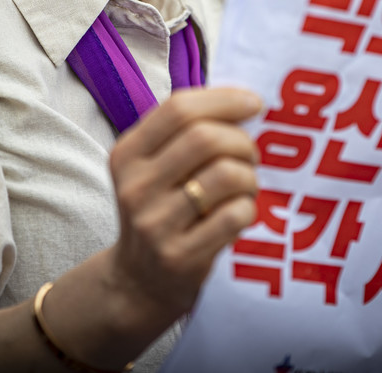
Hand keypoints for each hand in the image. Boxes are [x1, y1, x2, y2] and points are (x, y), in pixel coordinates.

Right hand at [105, 87, 261, 327]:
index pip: (179, 109)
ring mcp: (155, 224)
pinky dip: (249, 209)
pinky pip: (235, 215)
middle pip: (205, 138)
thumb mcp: (154, 167)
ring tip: (245, 187)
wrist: (139, 281)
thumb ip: (186, 133)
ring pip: (225, 175)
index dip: (224, 100)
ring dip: (249, 177)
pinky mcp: (179, 256)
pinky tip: (240, 214)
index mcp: (127, 154)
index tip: (254, 104)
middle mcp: (135, 186)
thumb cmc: (161, 209)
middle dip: (242, 142)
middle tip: (250, 156)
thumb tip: (245, 101)